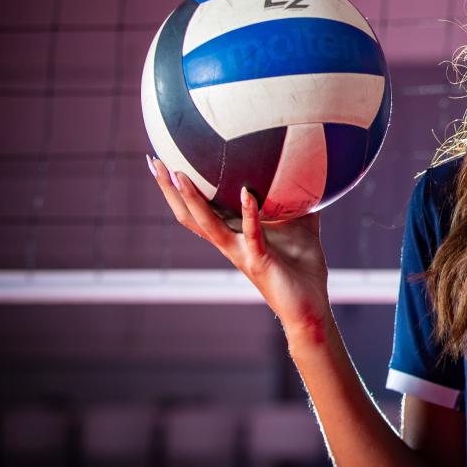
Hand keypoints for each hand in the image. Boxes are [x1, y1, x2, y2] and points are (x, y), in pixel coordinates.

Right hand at [148, 155, 331, 343]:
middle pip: (189, 215)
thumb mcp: (301, 224)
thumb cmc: (303, 267)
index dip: (177, 189)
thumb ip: (298, 200)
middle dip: (169, 189)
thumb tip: (307, 169)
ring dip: (192, 199)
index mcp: (233, 235)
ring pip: (206, 225)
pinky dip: (248, 212)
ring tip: (179, 174)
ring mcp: (240, 253)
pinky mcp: (258, 261)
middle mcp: (229, 244)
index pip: (197, 209)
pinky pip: (251, 234)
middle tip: (155, 161)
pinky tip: (245, 192)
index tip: (162, 161)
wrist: (310, 305)